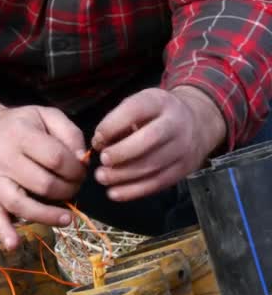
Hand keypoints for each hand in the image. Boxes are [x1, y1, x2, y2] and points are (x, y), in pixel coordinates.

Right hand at [0, 101, 86, 249]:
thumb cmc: (20, 125)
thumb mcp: (44, 115)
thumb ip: (69, 132)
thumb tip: (82, 159)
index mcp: (20, 134)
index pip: (55, 158)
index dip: (75, 169)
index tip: (81, 171)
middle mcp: (3, 158)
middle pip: (43, 184)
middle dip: (67, 190)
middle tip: (75, 188)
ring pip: (20, 204)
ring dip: (47, 216)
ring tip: (67, 219)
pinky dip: (4, 232)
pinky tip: (14, 245)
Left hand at [92, 86, 225, 200]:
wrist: (197, 123)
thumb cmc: (155, 115)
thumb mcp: (139, 106)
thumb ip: (117, 121)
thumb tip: (98, 144)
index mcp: (159, 102)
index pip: (135, 110)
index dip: (113, 125)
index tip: (98, 137)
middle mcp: (176, 123)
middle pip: (150, 138)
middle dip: (122, 151)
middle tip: (103, 159)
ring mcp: (183, 147)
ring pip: (153, 164)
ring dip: (123, 174)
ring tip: (102, 177)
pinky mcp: (184, 169)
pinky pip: (158, 183)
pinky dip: (133, 191)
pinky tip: (114, 193)